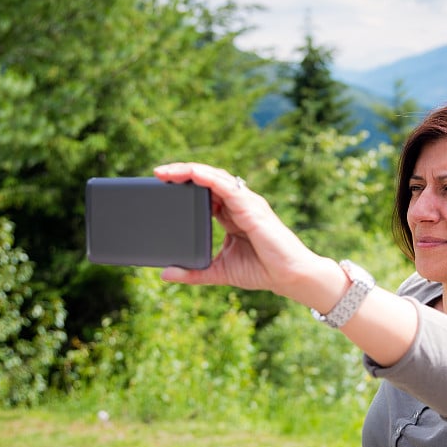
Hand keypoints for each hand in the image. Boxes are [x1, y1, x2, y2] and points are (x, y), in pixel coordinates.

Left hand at [153, 162, 324, 297]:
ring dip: (190, 171)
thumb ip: (193, 272)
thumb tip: (165, 274)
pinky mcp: (251, 206)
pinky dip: (207, 177)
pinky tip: (191, 174)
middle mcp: (237, 204)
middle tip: (157, 174)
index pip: (204, 192)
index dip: (183, 186)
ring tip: (166, 172)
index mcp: (230, 215)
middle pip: (207, 179)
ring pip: (214, 177)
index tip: (160, 187)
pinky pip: (226, 186)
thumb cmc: (261, 270)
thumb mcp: (219, 271)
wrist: (288, 276)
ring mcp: (245, 202)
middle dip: (182, 174)